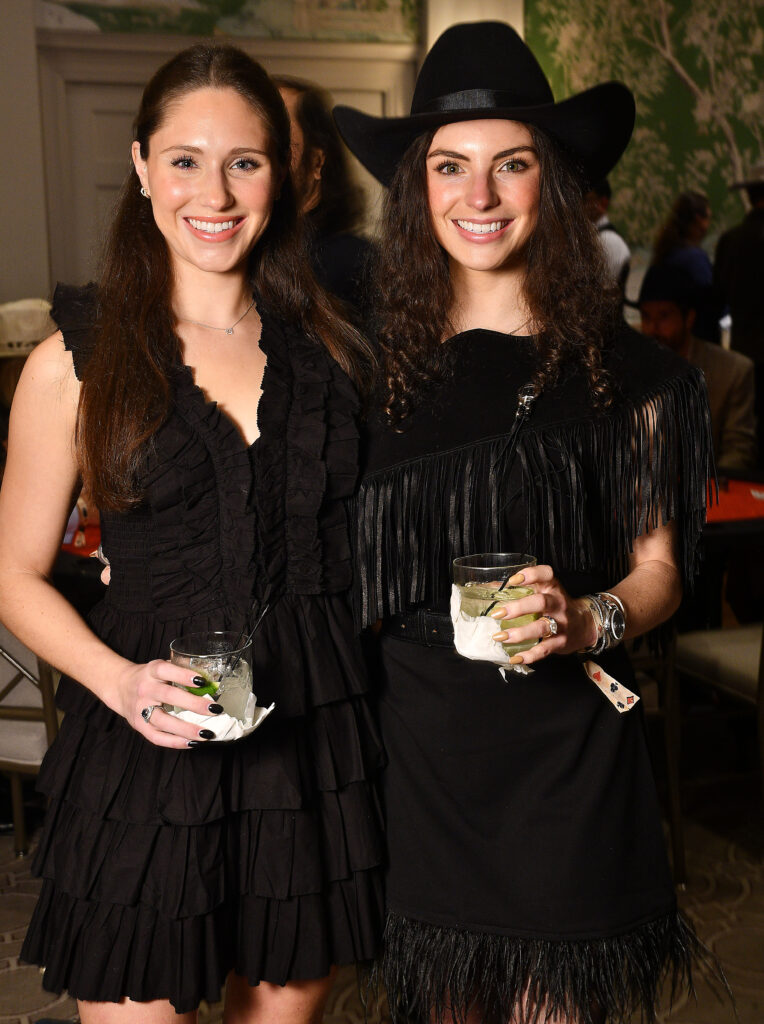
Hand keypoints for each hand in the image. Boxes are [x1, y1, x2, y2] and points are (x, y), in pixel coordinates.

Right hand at [106, 658, 223, 748]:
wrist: (120, 686)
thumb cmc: (149, 677)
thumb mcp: (161, 666)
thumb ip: (181, 670)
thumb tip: (212, 679)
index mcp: (151, 671)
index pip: (166, 670)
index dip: (183, 675)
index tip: (202, 681)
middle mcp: (144, 689)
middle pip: (168, 697)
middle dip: (193, 704)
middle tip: (215, 709)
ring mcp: (140, 709)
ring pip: (162, 721)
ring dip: (186, 729)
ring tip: (206, 733)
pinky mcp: (138, 726)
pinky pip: (156, 737)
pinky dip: (175, 742)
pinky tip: (192, 743)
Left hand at [487, 564, 597, 665]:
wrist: (585, 624)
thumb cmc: (556, 605)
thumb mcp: (545, 591)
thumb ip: (522, 589)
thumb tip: (489, 588)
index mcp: (553, 588)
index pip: (546, 575)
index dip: (531, 575)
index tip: (513, 580)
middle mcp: (558, 604)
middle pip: (541, 602)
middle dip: (519, 607)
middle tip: (497, 613)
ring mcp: (561, 624)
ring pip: (541, 628)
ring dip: (519, 633)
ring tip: (499, 637)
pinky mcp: (560, 642)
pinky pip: (544, 650)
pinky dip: (529, 656)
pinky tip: (515, 658)